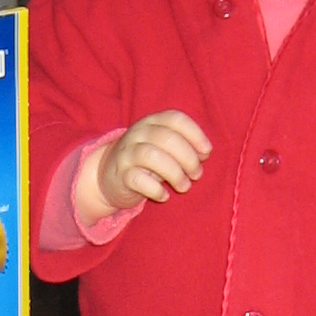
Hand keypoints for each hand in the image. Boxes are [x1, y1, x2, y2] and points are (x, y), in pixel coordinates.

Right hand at [77, 110, 211, 223]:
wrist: (109, 176)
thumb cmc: (146, 162)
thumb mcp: (164, 148)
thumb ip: (184, 147)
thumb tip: (204, 153)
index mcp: (152, 122)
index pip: (175, 119)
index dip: (195, 134)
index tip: (206, 152)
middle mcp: (138, 134)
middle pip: (166, 138)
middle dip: (188, 158)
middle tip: (197, 174)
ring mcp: (127, 153)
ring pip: (151, 156)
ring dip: (174, 173)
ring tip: (184, 186)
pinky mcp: (120, 175)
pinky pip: (138, 180)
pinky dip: (156, 189)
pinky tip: (164, 196)